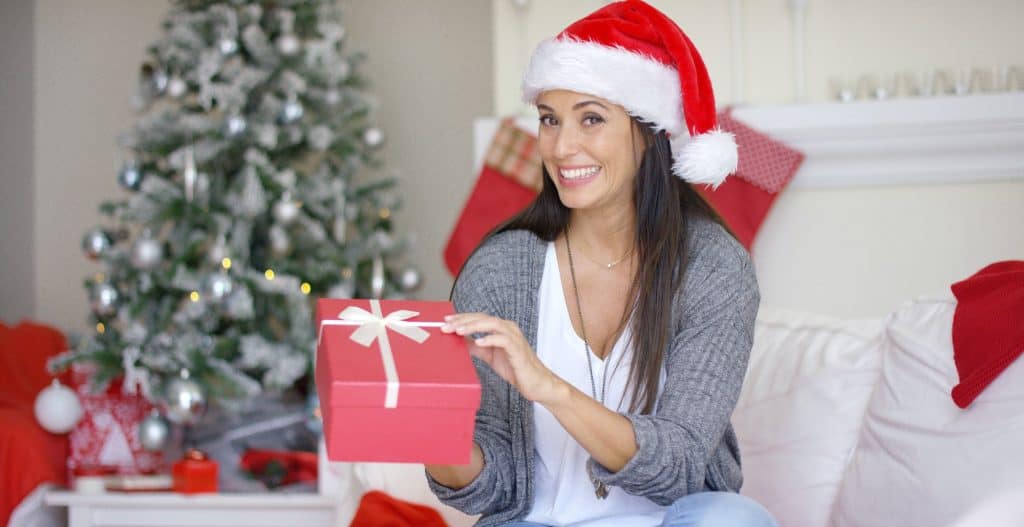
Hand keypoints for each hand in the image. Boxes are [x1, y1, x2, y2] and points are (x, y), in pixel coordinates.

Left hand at [442, 313, 564, 403]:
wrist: (535, 383)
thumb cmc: (516, 368)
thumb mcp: (490, 356)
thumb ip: (476, 348)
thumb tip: (459, 342)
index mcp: (501, 329)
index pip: (479, 318)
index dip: (462, 318)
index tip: (446, 320)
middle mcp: (508, 329)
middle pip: (483, 318)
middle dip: (463, 321)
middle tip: (446, 326)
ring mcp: (514, 337)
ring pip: (492, 325)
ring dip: (474, 326)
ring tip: (459, 331)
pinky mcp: (518, 349)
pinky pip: (504, 340)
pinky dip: (490, 339)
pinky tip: (479, 342)